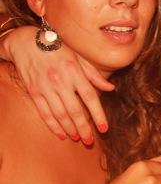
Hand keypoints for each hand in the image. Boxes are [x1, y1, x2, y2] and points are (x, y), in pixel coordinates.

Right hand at [5, 26, 112, 141]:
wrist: (27, 42)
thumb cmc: (58, 50)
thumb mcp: (79, 58)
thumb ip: (94, 75)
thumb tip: (111, 89)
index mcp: (75, 72)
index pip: (90, 97)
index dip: (98, 115)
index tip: (105, 129)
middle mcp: (61, 80)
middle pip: (75, 110)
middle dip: (84, 128)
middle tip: (89, 141)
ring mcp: (46, 87)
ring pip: (60, 114)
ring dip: (70, 129)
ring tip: (77, 138)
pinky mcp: (34, 92)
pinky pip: (45, 113)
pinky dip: (53, 125)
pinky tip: (61, 134)